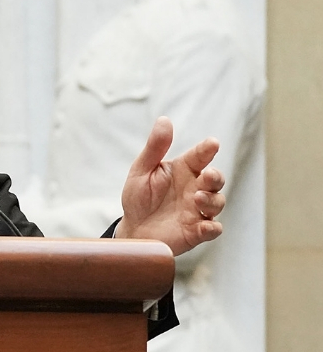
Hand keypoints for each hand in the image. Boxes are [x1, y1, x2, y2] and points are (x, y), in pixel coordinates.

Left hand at [115, 117, 225, 255]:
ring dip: (212, 200)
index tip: (212, 144)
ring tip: (197, 198)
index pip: (200, 156)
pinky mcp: (196, 231)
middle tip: (208, 176)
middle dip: (216, 177)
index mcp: (184, 170)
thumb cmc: (139, 197)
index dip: (207, 149)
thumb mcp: (142, 170)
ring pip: (217, 202)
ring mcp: (198, 210)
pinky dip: (212, 228)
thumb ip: (155, 147)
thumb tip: (164, 120)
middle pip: (215, 179)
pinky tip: (206, 226)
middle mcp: (195, 188)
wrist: (133, 228)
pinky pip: (212, 229)